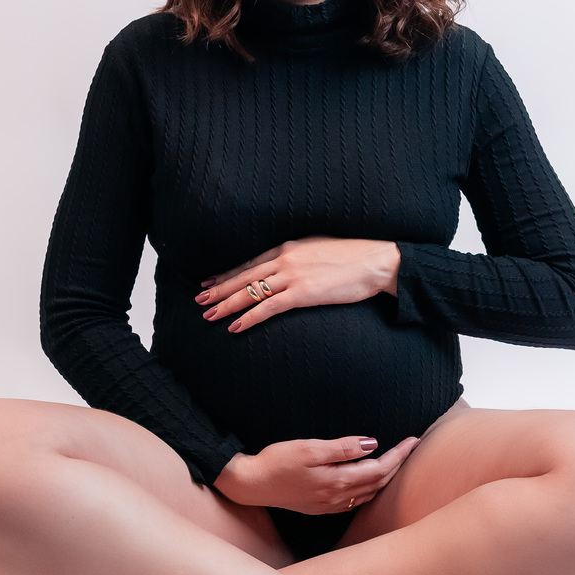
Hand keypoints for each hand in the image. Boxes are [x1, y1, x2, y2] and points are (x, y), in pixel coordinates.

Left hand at [196, 236, 400, 333]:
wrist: (376, 260)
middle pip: (243, 276)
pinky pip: (268, 308)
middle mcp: (285, 259)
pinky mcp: (303, 293)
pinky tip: (235, 327)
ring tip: (208, 314)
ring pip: (250, 292)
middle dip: (218, 288)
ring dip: (226, 304)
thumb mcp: (319, 247)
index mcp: (288, 246)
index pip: (249, 262)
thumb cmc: (353, 255)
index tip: (210, 280)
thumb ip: (300, 256)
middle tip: (198, 298)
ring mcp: (293, 276)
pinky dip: (248, 318)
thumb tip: (289, 265)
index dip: (227, 273)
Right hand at [214, 435, 419, 514]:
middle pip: (378, 483)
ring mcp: (330, 505)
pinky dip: (369, 488)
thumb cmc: (277, 462)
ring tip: (396, 461)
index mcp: (338, 481)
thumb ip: (342, 448)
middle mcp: (338, 498)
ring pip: (368, 493)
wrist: (251, 484)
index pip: (379, 469)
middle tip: (410, 447)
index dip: (399, 455)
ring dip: (384, 478)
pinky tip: (369, 481)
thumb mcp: (310, 448)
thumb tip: (372, 445)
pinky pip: (355, 499)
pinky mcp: (321, 507)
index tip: (413, 441)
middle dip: (397, 464)